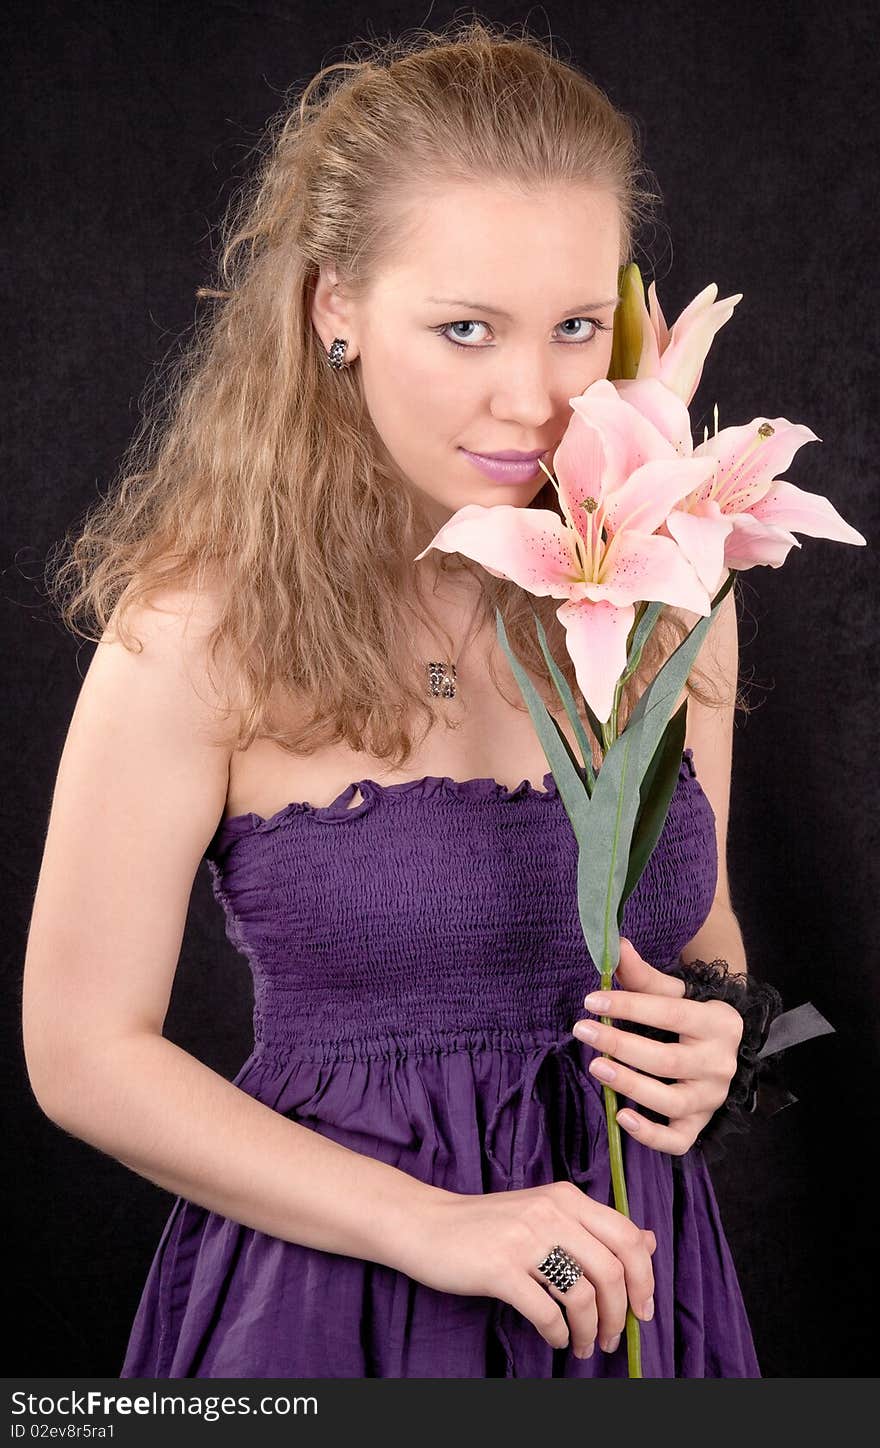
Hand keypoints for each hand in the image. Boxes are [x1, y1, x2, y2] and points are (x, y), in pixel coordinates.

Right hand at [393, 1180, 657, 1357]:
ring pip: (583, 1295)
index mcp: (566, 1197)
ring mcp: (525, 1239)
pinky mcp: (500, 1268)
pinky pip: (546, 1312)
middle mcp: (551, 1212)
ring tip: (583, 1346)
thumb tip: (648, 1240)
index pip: (626, 1236)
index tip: (642, 1309)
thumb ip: (594, 1227)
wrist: (427, 1224)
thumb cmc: (488, 1223)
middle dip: (621, 1313)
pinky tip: (554, 1338)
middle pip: (612, 1270)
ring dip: (591, 1331)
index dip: (644, 1278)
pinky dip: (557, 1334)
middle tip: (613, 1337)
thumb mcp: (546, 1213)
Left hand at [573, 938, 744, 1155]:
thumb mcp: (673, 992)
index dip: (630, 1006)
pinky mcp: (700, 1125)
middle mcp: (720, 1063)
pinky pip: (677, 1140)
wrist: (723, 1049)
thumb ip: (643, 975)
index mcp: (717, 1022)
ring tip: (595, 1066)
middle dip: (621, 1046)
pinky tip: (622, 1117)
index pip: (671, 1014)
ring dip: (629, 1085)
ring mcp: (711, 1099)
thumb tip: (617, 945)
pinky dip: (650, 1135)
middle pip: (668, 1061)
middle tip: (582, 1030)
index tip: (592, 1000)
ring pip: (671, 1102)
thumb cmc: (689, 1016)